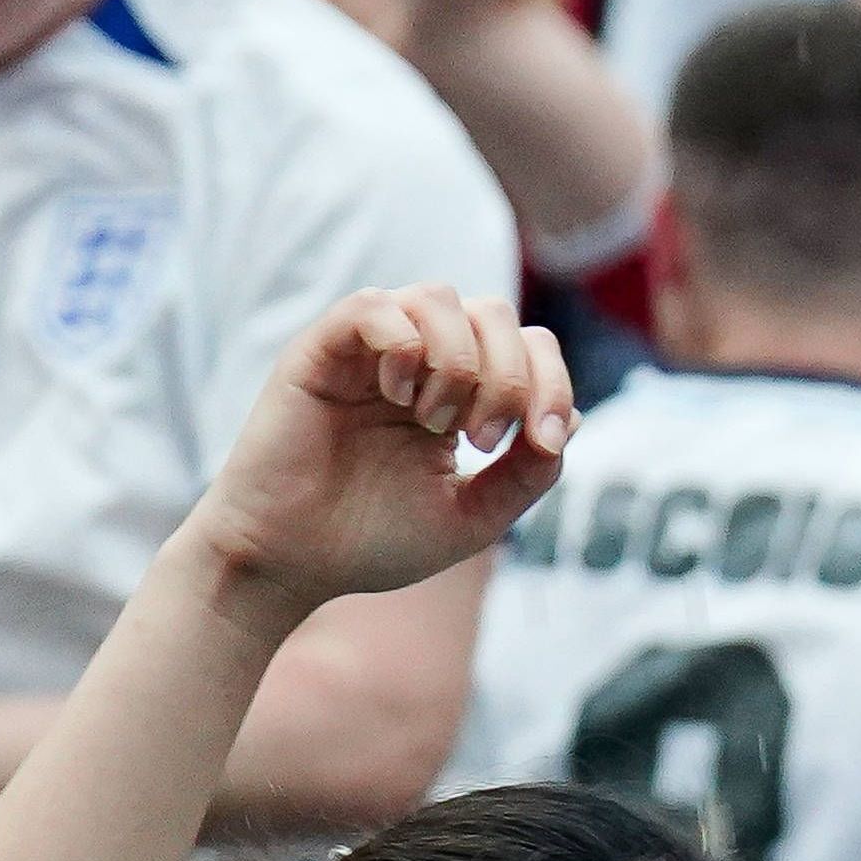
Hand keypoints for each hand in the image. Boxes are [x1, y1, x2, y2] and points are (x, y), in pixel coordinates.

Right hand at [184, 284, 573, 630]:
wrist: (291, 562)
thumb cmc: (373, 541)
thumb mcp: (472, 517)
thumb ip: (527, 474)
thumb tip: (570, 419)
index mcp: (459, 394)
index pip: (527, 345)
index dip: (551, 381)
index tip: (540, 440)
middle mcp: (418, 362)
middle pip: (493, 313)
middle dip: (509, 374)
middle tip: (482, 438)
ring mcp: (369, 352)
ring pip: (438, 298)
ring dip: (458, 360)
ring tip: (436, 421)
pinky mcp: (320, 350)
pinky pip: (373, 305)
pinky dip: (402, 344)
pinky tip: (398, 397)